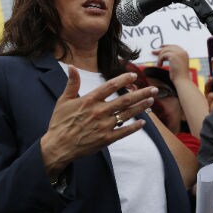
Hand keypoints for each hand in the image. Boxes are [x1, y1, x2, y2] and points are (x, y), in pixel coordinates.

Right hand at [40, 66, 154, 178]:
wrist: (58, 146)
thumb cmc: (60, 122)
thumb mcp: (63, 100)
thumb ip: (72, 83)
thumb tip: (72, 66)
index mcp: (89, 100)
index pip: (110, 86)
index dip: (123, 79)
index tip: (134, 75)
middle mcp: (99, 111)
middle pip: (124, 100)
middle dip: (141, 93)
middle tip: (153, 88)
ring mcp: (104, 126)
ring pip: (127, 114)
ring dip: (141, 107)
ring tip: (151, 100)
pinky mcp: (106, 139)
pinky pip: (124, 131)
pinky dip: (134, 127)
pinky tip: (143, 122)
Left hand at [152, 45, 190, 82]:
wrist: (182, 81)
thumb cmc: (179, 75)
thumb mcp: (176, 64)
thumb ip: (172, 58)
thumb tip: (162, 53)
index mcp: (184, 53)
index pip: (174, 46)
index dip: (167, 46)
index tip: (160, 47)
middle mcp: (182, 52)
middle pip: (169, 47)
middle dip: (160, 50)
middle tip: (153, 52)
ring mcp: (178, 53)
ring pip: (165, 51)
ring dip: (160, 57)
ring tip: (159, 64)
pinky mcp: (173, 56)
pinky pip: (163, 55)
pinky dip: (160, 60)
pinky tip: (159, 65)